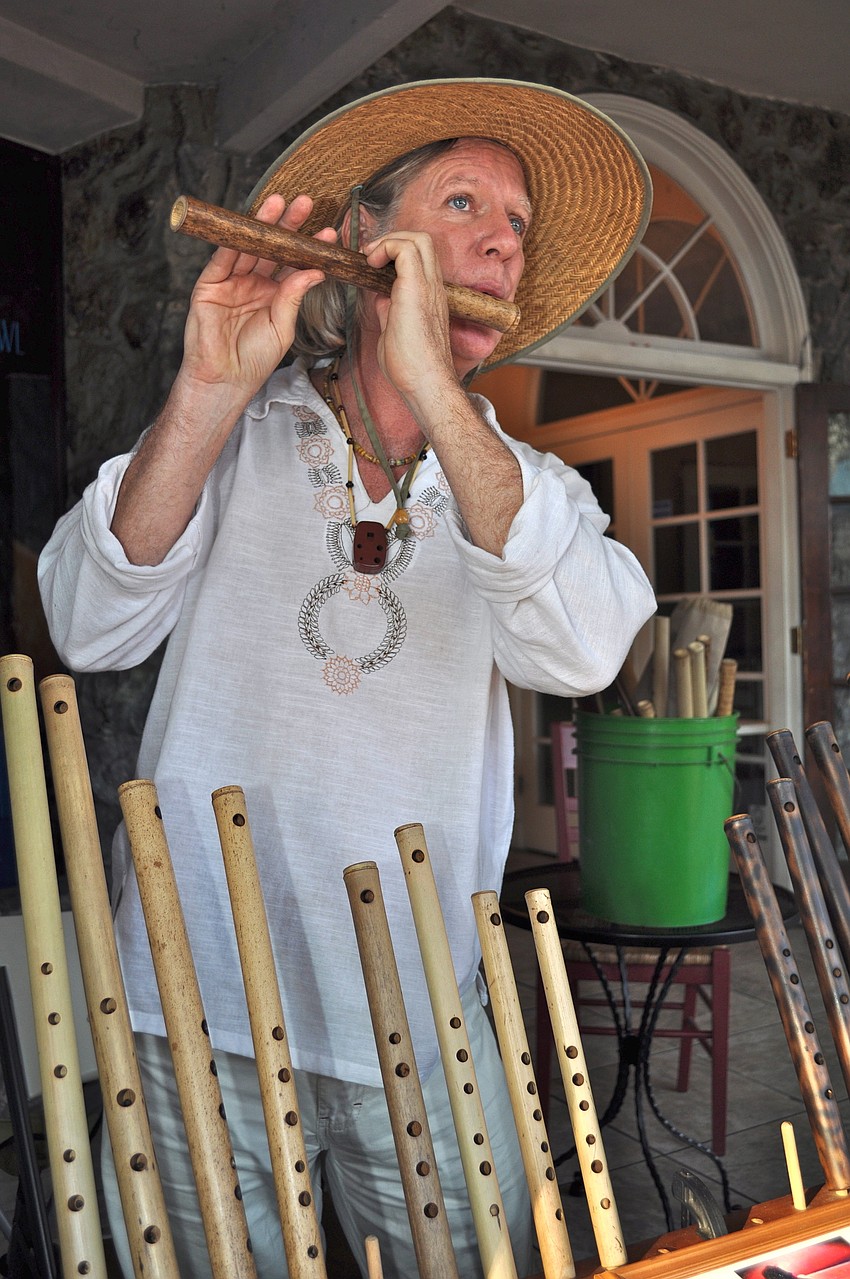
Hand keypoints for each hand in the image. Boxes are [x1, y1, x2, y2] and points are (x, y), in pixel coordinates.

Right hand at [180, 194, 335, 401]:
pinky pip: (223, 257)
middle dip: (287, 225)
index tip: (329, 233)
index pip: (293, 264)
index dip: (309, 247)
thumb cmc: (255, 359)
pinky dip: (235, 240)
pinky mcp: (210, 284)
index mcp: (274, 295)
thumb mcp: (283, 326)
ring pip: (248, 246)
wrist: (226, 378)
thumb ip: (294, 296)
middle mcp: (253, 283)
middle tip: (306, 204)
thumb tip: (314, 270)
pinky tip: (250, 225)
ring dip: (262, 224)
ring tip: (279, 202)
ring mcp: (231, 281)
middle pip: (271, 248)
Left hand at [361, 230, 457, 407]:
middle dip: (392, 238)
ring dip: (389, 241)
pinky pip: (405, 250)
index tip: (373, 264)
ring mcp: (428, 286)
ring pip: (417, 239)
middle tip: (371, 256)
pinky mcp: (417, 290)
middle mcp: (433, 286)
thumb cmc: (412, 366)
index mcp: (429, 296)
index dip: (394, 251)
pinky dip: (386, 248)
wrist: (425, 382)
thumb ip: (389, 310)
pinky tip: (371, 264)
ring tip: (371, 259)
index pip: (419, 256)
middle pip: (422, 240)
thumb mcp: (395, 330)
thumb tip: (380, 298)